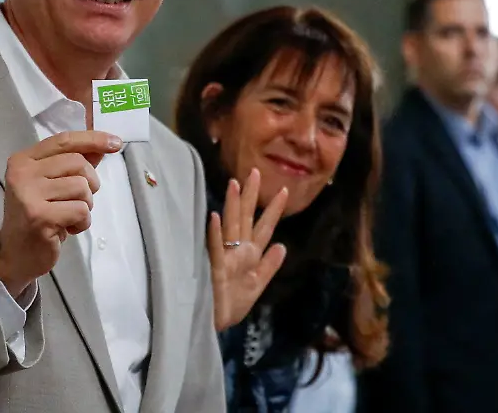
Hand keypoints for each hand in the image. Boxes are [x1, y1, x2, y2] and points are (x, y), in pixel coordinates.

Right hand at [0, 131, 122, 296]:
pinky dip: (82, 222)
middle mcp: (22, 173)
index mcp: (23, 160)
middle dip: (90, 183)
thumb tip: (102, 146)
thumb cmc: (37, 217)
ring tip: (69, 216)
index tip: (116, 143)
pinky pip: (81, 210)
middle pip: (77, 163)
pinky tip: (67, 229)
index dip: (93, 139)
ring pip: (82, 187)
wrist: (15, 255)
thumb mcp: (52, 185)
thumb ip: (74, 164)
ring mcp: (29, 195)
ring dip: (85, 205)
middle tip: (79, 201)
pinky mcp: (40, 217)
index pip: (64, 141)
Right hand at [208, 168, 287, 331]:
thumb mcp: (256, 287)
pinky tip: (215, 217)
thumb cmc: (231, 305)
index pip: (264, 228)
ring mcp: (225, 257)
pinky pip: (215, 248)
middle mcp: (237, 251)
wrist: (213, 325)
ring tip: (234, 185)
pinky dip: (215, 234)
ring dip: (232, 206)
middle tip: (255, 173)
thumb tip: (282, 245)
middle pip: (246, 219)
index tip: (284, 190)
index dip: (274, 210)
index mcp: (249, 255)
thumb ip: (269, 266)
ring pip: (230, 227)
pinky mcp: (214, 268)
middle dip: (251, 197)